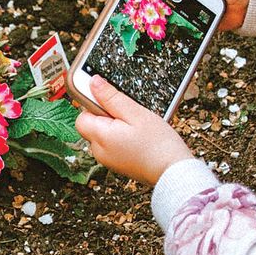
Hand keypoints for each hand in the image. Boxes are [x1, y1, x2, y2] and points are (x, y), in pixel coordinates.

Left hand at [74, 76, 196, 185]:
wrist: (173, 172)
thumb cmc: (158, 144)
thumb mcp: (136, 113)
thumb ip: (111, 97)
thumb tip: (92, 82)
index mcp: (100, 137)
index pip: (82, 114)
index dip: (95, 104)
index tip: (110, 99)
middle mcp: (99, 151)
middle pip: (92, 125)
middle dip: (107, 115)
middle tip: (130, 115)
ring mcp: (107, 160)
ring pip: (103, 134)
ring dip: (116, 126)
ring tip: (137, 128)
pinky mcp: (117, 163)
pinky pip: (112, 144)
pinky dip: (121, 137)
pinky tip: (138, 137)